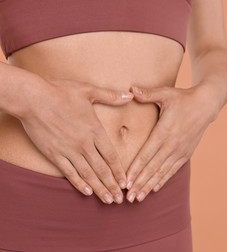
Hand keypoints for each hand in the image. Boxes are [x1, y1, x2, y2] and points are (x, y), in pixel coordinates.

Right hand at [19, 78, 133, 203]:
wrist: (33, 98)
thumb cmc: (61, 92)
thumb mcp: (89, 91)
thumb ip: (111, 96)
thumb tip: (130, 95)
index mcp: (95, 130)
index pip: (111, 156)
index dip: (119, 171)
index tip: (125, 182)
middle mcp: (84, 144)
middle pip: (102, 169)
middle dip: (112, 185)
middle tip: (120, 199)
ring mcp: (69, 150)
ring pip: (88, 174)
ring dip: (99, 189)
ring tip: (107, 200)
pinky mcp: (55, 154)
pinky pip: (69, 172)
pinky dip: (79, 183)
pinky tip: (86, 192)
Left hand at [125, 84, 218, 201]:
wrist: (207, 104)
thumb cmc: (184, 98)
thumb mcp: (166, 93)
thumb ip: (148, 94)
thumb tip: (131, 89)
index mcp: (165, 131)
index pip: (146, 154)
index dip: (135, 169)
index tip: (125, 182)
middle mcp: (172, 144)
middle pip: (153, 168)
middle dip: (140, 183)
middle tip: (128, 198)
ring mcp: (180, 150)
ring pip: (162, 172)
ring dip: (150, 185)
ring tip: (138, 198)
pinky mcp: (187, 153)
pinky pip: (173, 169)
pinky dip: (163, 179)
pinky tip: (155, 188)